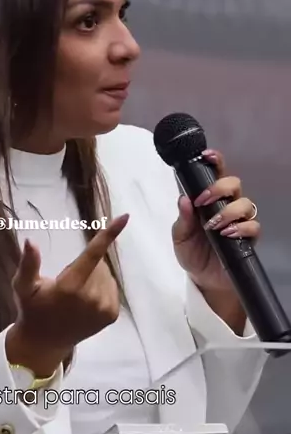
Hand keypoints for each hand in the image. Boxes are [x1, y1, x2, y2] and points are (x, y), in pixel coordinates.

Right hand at [6, 214, 128, 374]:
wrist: (45, 342)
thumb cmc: (32, 309)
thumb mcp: (24, 287)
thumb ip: (28, 264)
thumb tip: (30, 241)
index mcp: (70, 287)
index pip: (92, 255)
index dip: (109, 235)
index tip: (124, 217)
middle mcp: (91, 298)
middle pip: (98, 263)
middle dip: (85, 265)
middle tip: (66, 282)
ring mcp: (104, 308)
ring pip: (105, 274)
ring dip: (93, 276)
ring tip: (74, 293)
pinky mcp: (111, 315)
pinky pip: (111, 286)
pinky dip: (100, 287)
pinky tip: (86, 300)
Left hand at [171, 148, 260, 293]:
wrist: (203, 278)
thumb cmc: (191, 251)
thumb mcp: (180, 236)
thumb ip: (183, 218)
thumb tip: (183, 199)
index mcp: (209, 199)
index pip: (216, 173)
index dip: (215, 161)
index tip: (206, 155)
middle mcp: (227, 205)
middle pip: (234, 183)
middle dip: (219, 188)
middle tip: (203, 201)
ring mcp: (239, 221)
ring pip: (245, 203)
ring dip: (228, 211)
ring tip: (213, 225)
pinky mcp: (248, 238)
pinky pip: (253, 226)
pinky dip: (240, 228)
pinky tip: (227, 234)